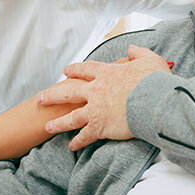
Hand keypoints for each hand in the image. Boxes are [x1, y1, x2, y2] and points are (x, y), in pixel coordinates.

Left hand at [36, 45, 170, 149]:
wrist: (154, 102)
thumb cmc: (154, 81)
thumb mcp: (149, 60)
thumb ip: (139, 53)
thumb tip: (131, 49)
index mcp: (106, 73)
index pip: (85, 69)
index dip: (74, 70)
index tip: (66, 71)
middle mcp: (96, 90)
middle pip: (68, 92)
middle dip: (53, 95)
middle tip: (41, 98)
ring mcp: (95, 109)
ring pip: (71, 117)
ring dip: (58, 123)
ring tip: (48, 127)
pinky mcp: (99, 126)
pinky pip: (84, 136)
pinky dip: (78, 141)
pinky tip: (72, 146)